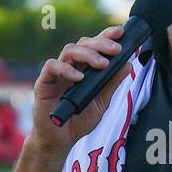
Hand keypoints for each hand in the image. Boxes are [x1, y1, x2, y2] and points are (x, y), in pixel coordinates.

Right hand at [28, 26, 131, 154]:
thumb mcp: (102, 103)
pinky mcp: (43, 82)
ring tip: (102, 64)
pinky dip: (66, 69)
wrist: (61, 139)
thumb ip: (112, 84)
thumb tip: (128, 65)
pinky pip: (52, 66)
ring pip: (69, 51)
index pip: (95, 46)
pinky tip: (79, 77)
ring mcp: (56, 73)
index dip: (106, 36)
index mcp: (84, 68)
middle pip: (83, 44)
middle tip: (115, 49)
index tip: (121, 32)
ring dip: (88, 54)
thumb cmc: (79, 120)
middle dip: (101, 43)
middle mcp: (70, 66)